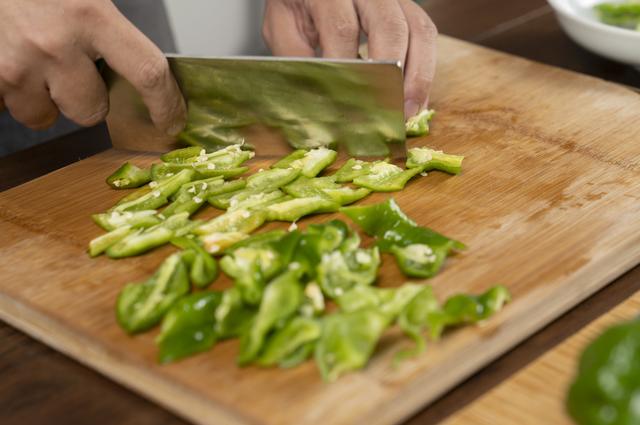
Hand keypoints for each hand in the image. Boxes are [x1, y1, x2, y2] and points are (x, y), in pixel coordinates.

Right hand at [0, 0, 185, 134]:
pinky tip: (13, 62)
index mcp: (91, 15)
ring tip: (35, 62)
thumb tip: (142, 67)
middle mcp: (54, 45)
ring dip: (45, 99)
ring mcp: (15, 65)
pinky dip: (13, 92)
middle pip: (91, 111)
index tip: (171, 120)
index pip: (147, 72)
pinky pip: (7, 106)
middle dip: (88, 99)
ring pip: (44, 116)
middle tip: (73, 69)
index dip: (166, 104)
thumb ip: (110, 27)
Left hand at [262, 0, 436, 117]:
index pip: (343, 30)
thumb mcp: (283, 26)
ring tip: (408, 111)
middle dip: (392, 77)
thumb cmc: (299, 5)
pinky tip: (416, 97)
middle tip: (389, 114)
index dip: (350, 72)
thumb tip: (314, 100)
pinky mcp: (407, 7)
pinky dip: (425, 69)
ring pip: (418, 30)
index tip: (349, 108)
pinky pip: (425, 34)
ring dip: (417, 76)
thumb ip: (294, 57)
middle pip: (390, 29)